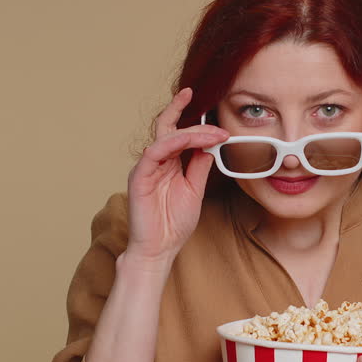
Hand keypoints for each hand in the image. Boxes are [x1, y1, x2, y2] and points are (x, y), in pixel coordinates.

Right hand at [125, 88, 229, 263]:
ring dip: (191, 132)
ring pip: (166, 137)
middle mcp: (156, 162)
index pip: (180, 135)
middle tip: (210, 112)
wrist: (159, 249)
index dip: (199, 127)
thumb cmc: (173, 224)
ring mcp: (146, 167)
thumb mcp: (194, 190)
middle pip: (169, 128)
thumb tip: (210, 145)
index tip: (222, 128)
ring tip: (213, 134)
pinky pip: (155, 152)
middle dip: (188, 115)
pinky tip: (190, 140)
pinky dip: (173, 143)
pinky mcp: (139, 176)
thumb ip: (199, 166)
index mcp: (168, 164)